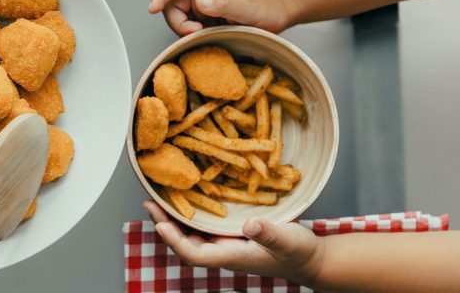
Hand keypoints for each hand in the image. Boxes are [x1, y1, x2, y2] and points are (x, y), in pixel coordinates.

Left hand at [143, 200, 324, 285]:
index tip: (160, 226)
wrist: (310, 259)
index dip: (175, 242)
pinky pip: (203, 227)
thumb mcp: (288, 240)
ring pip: (191, 235)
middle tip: (148, 204)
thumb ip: (269, 233)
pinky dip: (189, 214)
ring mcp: (226, 244)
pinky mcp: (230, 235)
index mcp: (233, 256)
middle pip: (185, 244)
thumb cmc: (299, 252)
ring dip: (173, 219)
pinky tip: (184, 200)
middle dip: (165, 226)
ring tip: (157, 199)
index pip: (195, 255)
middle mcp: (224, 251)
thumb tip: (249, 225)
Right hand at [148, 0, 298, 35]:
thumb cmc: (270, 4)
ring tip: (208, 35)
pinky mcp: (213, 18)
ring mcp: (208, 7)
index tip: (153, 8)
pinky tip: (213, 37)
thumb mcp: (247, 7)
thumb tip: (199, 1)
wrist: (284, 8)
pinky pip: (194, 26)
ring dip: (188, 30)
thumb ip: (223, 3)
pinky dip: (197, 35)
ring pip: (182, 18)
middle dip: (177, 22)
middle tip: (196, 33)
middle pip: (173, 4)